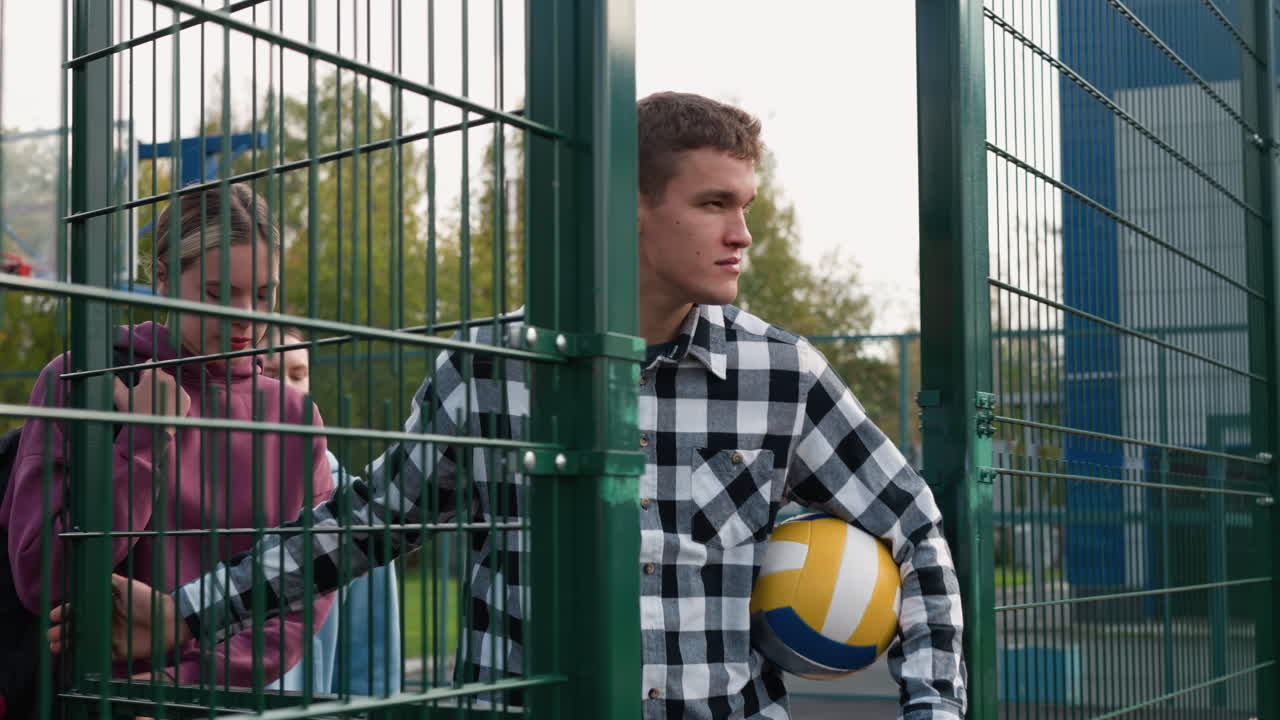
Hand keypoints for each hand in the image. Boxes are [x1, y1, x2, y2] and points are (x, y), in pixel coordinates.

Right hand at [48, 574, 192, 660]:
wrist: (169, 621)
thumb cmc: (149, 600)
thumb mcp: (127, 586)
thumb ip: (109, 581)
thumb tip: (90, 573)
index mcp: (106, 605)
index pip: (81, 609)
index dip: (67, 612)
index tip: (55, 615)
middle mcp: (106, 621)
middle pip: (78, 626)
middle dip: (62, 630)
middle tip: (51, 634)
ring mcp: (110, 637)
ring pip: (83, 641)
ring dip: (68, 643)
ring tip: (55, 646)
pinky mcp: (117, 653)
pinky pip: (97, 656)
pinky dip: (84, 656)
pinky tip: (71, 657)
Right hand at [113, 369, 190, 435]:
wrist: (154, 433)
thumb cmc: (135, 413)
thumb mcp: (119, 397)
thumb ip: (115, 382)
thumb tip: (114, 376)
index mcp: (153, 374)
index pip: (149, 364)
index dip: (144, 371)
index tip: (141, 379)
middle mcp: (169, 378)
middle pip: (159, 376)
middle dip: (153, 383)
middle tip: (145, 397)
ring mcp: (179, 388)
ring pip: (169, 385)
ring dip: (163, 391)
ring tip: (155, 405)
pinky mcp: (186, 399)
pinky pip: (178, 395)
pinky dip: (172, 399)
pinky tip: (164, 408)